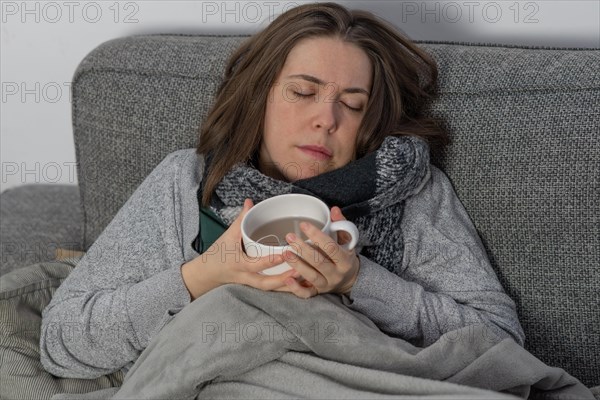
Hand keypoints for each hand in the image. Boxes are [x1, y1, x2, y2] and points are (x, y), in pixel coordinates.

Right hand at [181, 198, 296, 299]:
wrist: (207, 274)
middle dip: (283, 280)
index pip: (255, 264)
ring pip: (270, 290)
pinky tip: (300, 286)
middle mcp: (245, 277)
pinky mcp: (254, 288)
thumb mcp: (227, 236)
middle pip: (265, 283)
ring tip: (305, 281)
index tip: (286, 254)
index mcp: (238, 264)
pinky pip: (270, 291)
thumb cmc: (217, 254)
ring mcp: (250, 285)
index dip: (271, 260)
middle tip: (301, 271)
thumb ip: (240, 220)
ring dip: (287, 287)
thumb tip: (250, 202)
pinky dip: (284, 289)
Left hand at [277, 206, 359, 298]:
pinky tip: (286, 278)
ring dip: (297, 265)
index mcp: (345, 261)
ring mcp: (326, 284)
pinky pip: (306, 294)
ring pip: (311, 277)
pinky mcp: (317, 293)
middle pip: (319, 262)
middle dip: (303, 249)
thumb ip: (340, 225)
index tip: (303, 224)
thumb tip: (334, 210)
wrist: (349, 279)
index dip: (317, 235)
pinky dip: (296, 288)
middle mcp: (336, 274)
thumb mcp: (347, 241)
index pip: (331, 247)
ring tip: (286, 253)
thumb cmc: (345, 256)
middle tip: (289, 237)